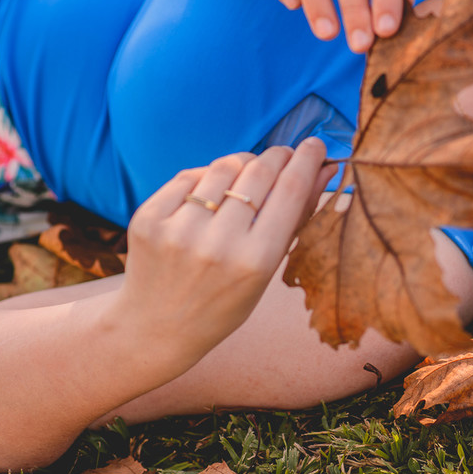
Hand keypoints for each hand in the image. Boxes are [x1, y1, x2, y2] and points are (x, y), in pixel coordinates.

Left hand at [117, 140, 334, 357]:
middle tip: (284, 155)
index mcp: (256, 260)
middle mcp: (217, 243)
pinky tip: (211, 194)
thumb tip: (323, 169)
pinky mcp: (149, 219)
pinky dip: (206, 178)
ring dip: (242, 164)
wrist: (156, 328)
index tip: (315, 145)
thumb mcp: (267, 270)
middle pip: (259, 172)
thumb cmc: (224, 301)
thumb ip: (296, 218)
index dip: (306, 159)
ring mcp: (178, 230)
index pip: (290, 190)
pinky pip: (189, 176)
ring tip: (246, 177)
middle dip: (278, 156)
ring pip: (223, 166)